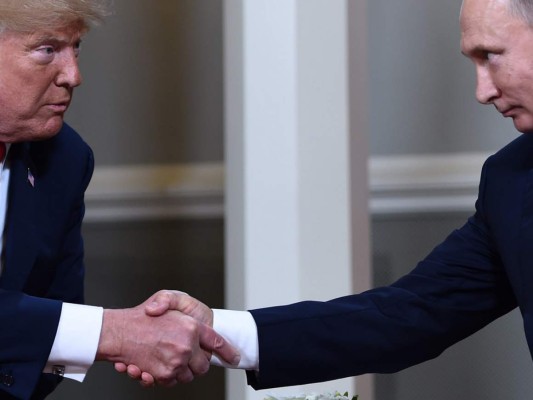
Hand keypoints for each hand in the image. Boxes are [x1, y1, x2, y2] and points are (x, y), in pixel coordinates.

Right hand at [99, 293, 239, 386]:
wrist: (118, 331)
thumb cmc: (143, 314)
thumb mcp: (167, 297)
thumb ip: (181, 304)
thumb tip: (193, 323)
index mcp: (192, 327)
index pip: (217, 342)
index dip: (227, 351)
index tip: (234, 357)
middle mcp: (186, 346)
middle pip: (203, 366)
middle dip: (197, 363)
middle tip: (186, 355)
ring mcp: (175, 362)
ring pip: (188, 376)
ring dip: (181, 370)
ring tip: (168, 357)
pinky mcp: (162, 374)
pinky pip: (171, 381)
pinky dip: (166, 377)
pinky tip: (155, 365)